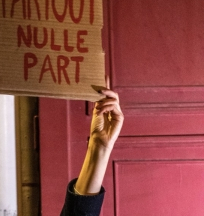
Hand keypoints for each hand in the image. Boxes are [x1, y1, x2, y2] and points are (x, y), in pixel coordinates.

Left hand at [74, 77, 122, 194]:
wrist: (99, 140)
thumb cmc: (96, 129)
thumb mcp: (96, 113)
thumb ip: (98, 103)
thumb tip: (98, 92)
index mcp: (107, 108)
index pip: (108, 94)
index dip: (107, 85)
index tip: (104, 75)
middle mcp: (114, 109)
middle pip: (113, 95)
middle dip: (107, 90)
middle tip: (100, 88)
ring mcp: (118, 113)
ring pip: (114, 99)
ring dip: (104, 101)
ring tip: (97, 108)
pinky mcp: (120, 117)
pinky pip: (114, 106)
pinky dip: (106, 107)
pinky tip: (101, 111)